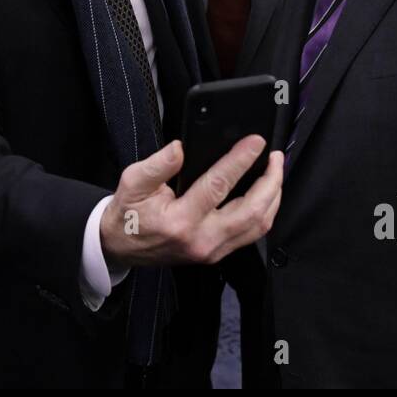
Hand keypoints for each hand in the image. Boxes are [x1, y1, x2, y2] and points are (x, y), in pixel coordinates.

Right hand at [98, 135, 282, 266]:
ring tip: (275, 172)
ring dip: (272, 197)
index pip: (219, 186)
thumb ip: (158, 165)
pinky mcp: (217, 254)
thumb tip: (181, 148)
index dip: (240, 160)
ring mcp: (212, 251)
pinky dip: (264, 211)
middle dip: (271, 181)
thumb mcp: (132, 182)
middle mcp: (202, 239)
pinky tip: (265, 193)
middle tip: (276, 156)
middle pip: (252, 211)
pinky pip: (251, 234)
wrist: (121, 247)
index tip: (256, 142)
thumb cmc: (128, 213)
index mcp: (180, 220)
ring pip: (258, 225)